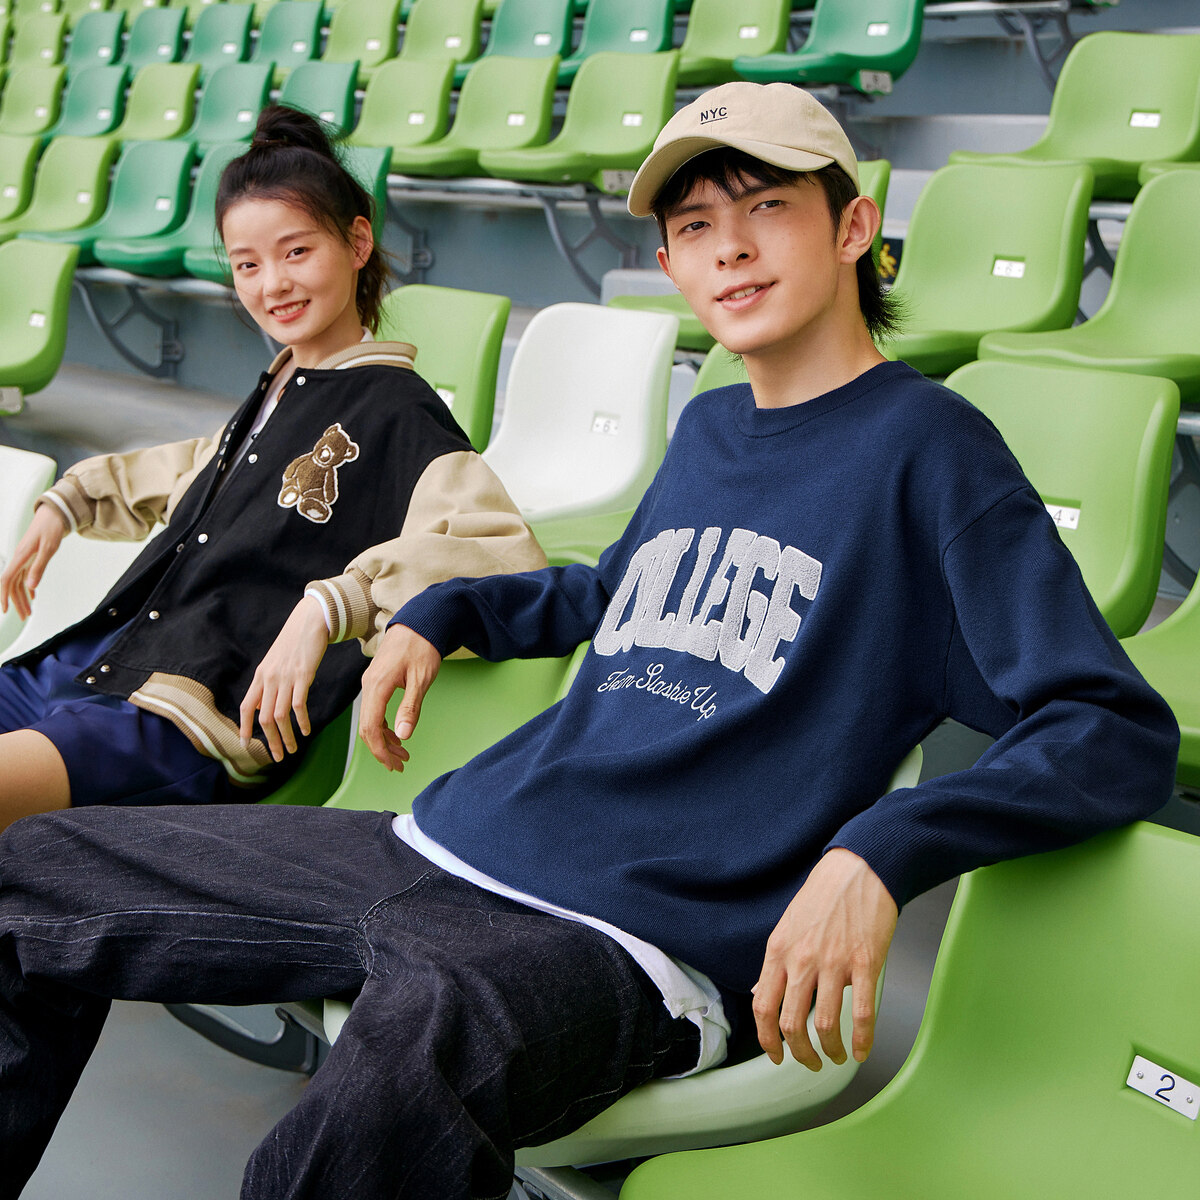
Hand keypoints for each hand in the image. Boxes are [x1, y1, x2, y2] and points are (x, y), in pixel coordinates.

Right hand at [0, 505, 65, 620]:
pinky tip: (32, 596)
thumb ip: (39, 567)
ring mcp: (24, 558)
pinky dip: (29, 587)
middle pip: (13, 584)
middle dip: (17, 602)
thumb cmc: (51, 529)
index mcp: (21, 556)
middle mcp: (20, 559)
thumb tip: (31, 586)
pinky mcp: (30, 558)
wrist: (54, 514)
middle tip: (24, 617)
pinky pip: (26, 575)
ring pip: (19, 582)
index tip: (5, 610)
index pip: (6, 580)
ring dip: (23, 597)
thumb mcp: (48, 549)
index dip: (3, 595)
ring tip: (29, 611)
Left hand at [240, 596, 329, 761]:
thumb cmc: (294, 642)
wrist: (310, 621)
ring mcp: (285, 677)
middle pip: (264, 718)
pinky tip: (306, 731)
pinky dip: (301, 722)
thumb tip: (262, 706)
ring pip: (280, 716)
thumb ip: (268, 683)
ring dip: (286, 737)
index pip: (247, 707)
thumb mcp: (275, 662)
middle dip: (270, 741)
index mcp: (260, 676)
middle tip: (278, 757)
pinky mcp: (303, 676)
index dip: (243, 728)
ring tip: (293, 749)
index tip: (245, 745)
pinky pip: (298, 705)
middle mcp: (269, 678)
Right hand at [358, 622, 441, 770]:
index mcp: (378, 686)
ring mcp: (371, 683)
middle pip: (367, 727)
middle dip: (382, 749)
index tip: (394, 764)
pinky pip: (374, 709)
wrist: (419, 622)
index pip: (371, 727)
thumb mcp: (421, 678)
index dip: (380, 750)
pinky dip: (384, 725)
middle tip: (400, 764)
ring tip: (402, 753)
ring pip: (370, 719)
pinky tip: (397, 733)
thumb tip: (403, 736)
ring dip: (384, 739)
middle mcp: (369, 685)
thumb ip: (410, 708)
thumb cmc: (422, 647)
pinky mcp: (377, 681)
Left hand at [752, 848, 897, 1070]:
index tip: (775, 1055)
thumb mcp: (787, 927)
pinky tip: (862, 1050)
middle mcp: (802, 959)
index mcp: (778, 951)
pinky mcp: (865, 963)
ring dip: (830, 1051)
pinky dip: (862, 1040)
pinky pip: (862, 1013)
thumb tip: (759, 993)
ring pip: (824, 1024)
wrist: (859, 869)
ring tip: (837, 1057)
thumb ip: (775, 964)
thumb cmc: (823, 896)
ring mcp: (834, 962)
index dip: (767, 1040)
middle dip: (799, 1053)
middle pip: (790, 1024)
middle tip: (809, 1062)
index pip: (762, 1006)